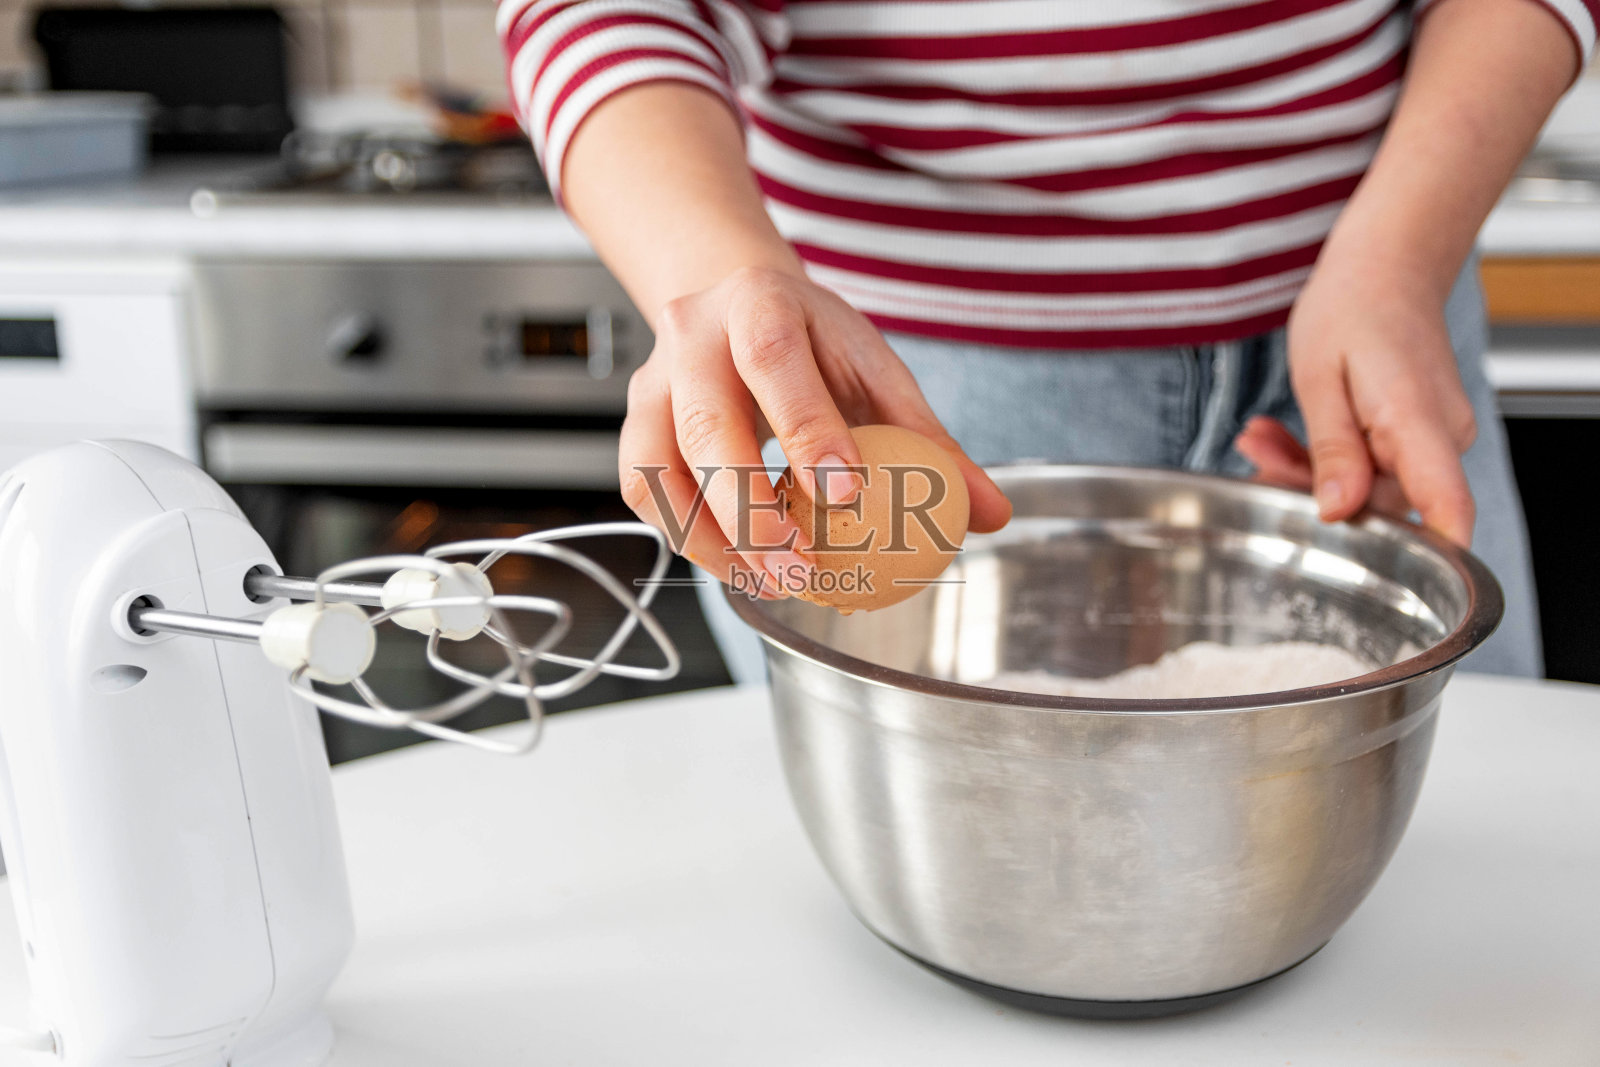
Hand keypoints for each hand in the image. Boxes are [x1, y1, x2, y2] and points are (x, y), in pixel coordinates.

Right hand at [619, 266, 1012, 590]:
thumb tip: (989, 512)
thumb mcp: (874, 370)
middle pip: (706, 423)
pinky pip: (646, 492)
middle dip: (751, 508)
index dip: (806, 428)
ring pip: (658, 467)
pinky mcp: (634, 425)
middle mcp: (692, 335)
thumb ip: (930, 440)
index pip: (774, 358)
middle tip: (803, 568)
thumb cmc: (811, 344)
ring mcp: (651, 381)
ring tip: (772, 582)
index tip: (848, 494)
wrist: (729, 304)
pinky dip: (688, 538)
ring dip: (713, 538)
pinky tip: (739, 565)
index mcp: (760, 302)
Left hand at [1234, 251, 1476, 545]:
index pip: (1444, 506)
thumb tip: (1337, 511)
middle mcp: (1439, 438)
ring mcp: (1431, 439)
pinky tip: (1279, 440)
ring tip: (1258, 441)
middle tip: (1255, 459)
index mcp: (1418, 422)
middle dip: (1311, 493)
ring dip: (1306, 472)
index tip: (1393, 582)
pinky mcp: (1415, 437)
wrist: (1386, 265)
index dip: (1430, 554)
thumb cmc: (1354, 306)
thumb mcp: (1320, 377)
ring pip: (1367, 487)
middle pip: (1383, 504)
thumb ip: (1332, 450)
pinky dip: (1323, 459)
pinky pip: (1369, 466)